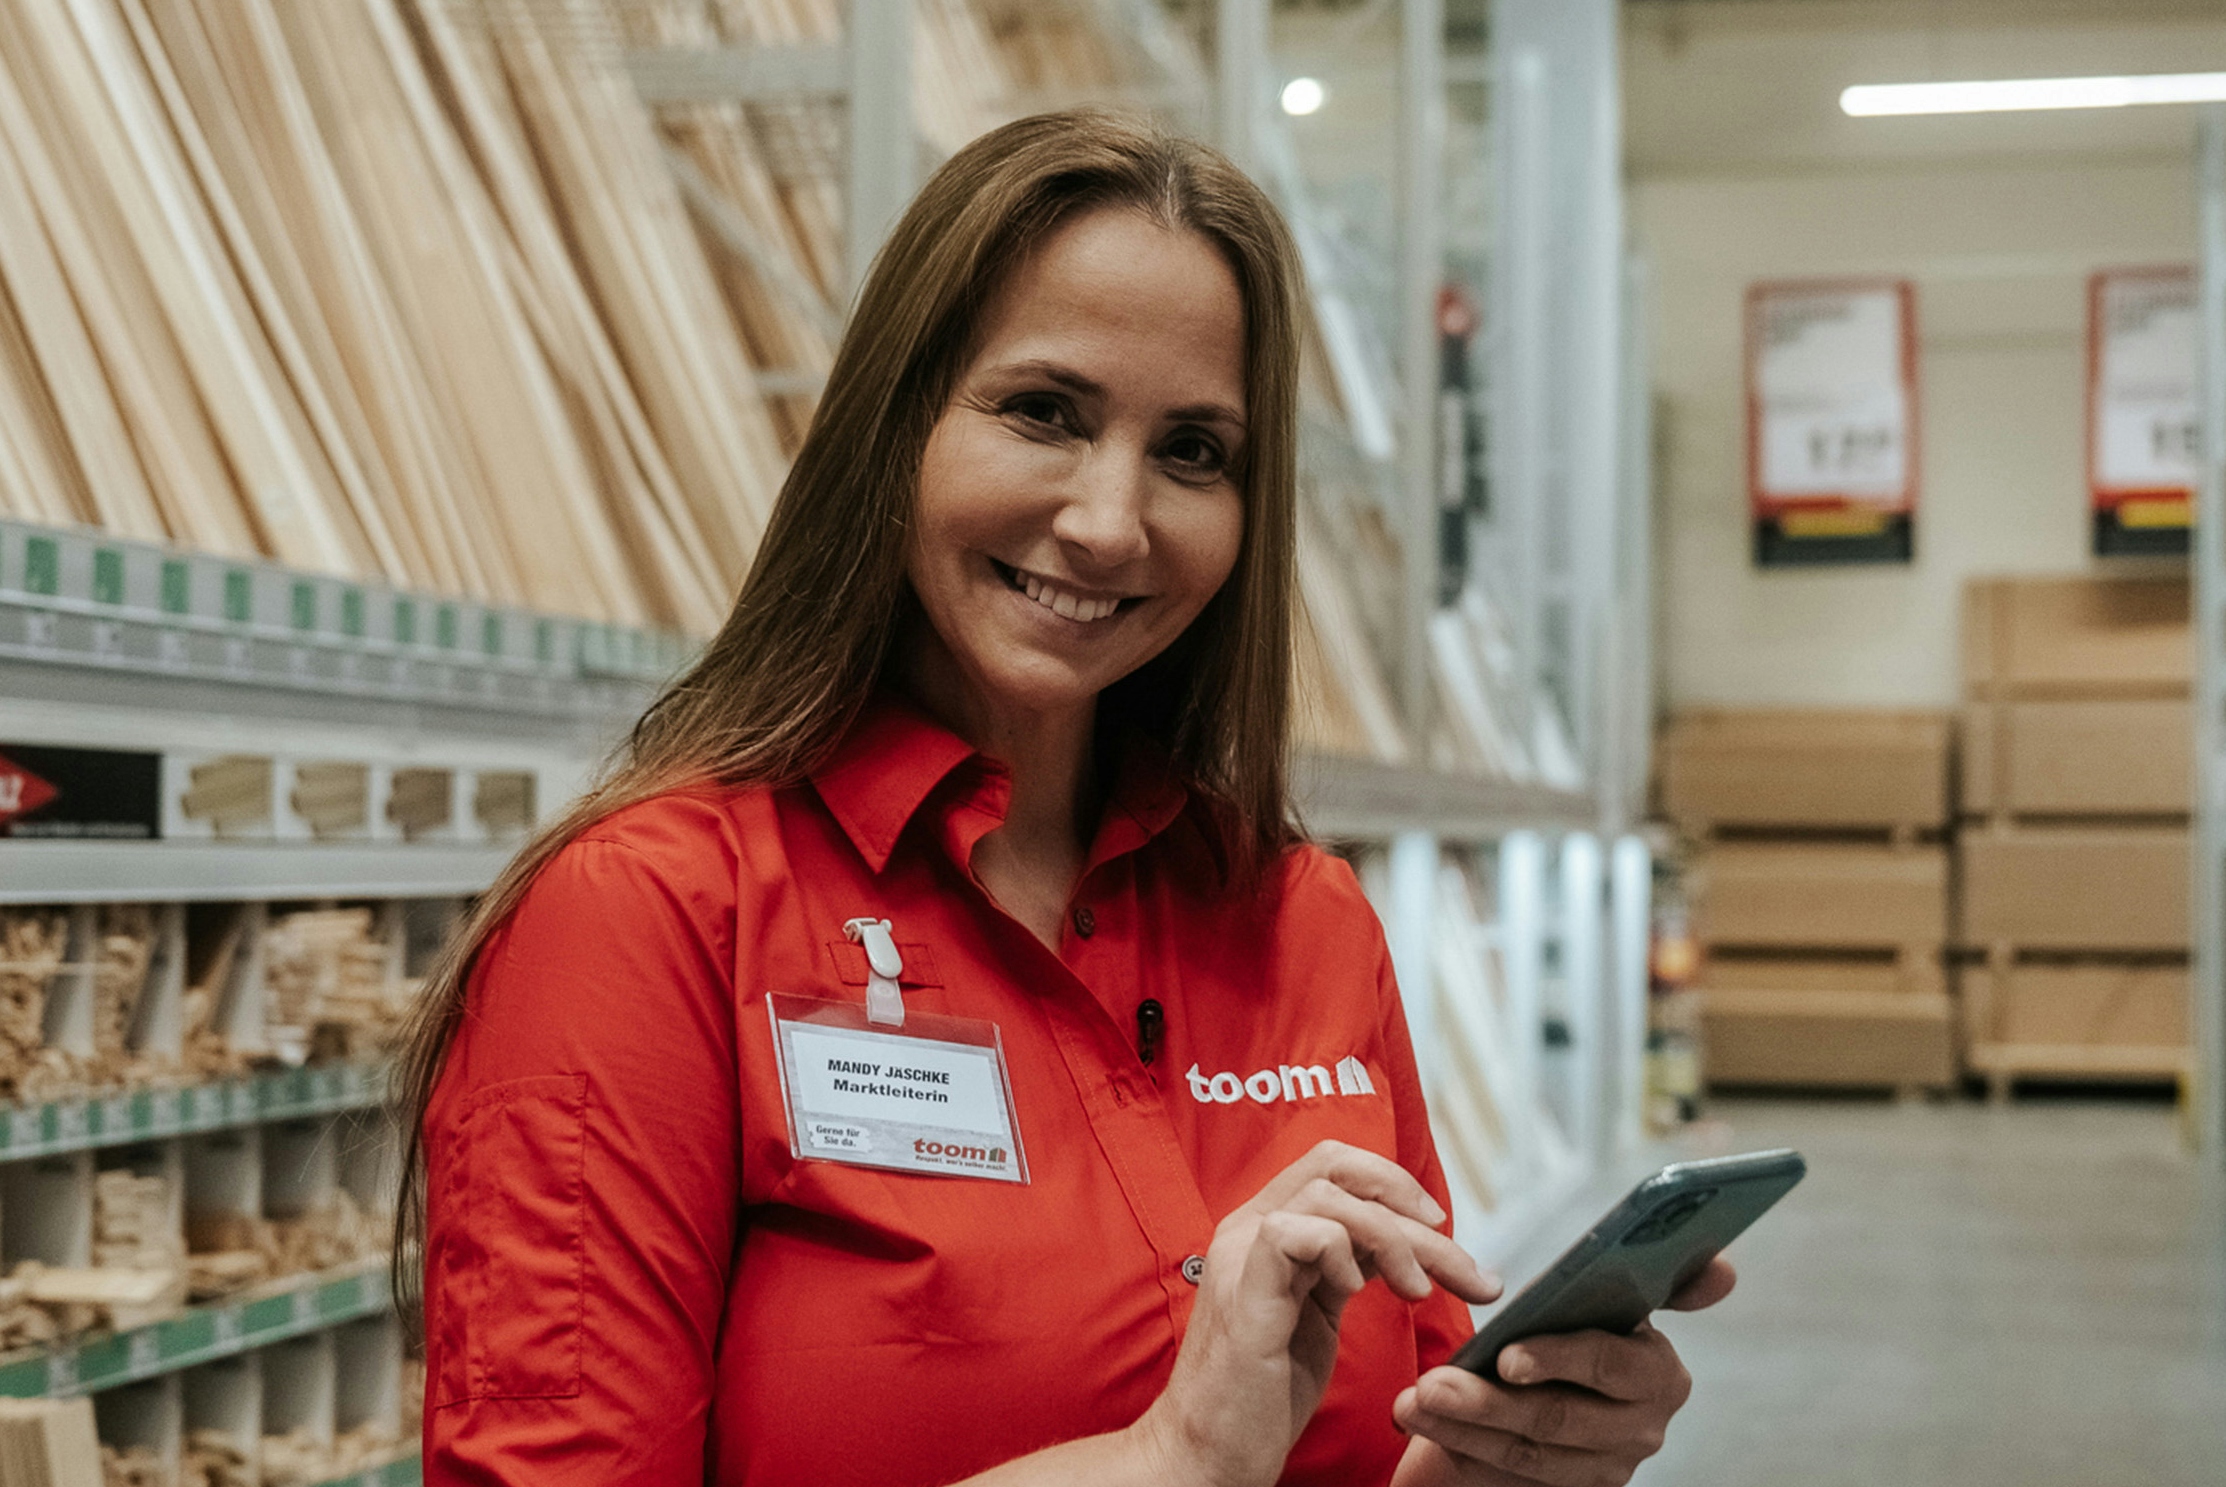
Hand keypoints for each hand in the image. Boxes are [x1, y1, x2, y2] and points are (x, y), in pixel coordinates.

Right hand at [1133, 1141, 1500, 1486]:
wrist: (1208, 1455)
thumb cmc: (1262, 1395)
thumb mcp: (1317, 1315)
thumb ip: (1345, 1268)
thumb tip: (1407, 1242)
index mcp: (1266, 1230)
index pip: (1333, 1164)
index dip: (1392, 1183)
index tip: (1438, 1228)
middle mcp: (1249, 1229)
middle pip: (1335, 1165)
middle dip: (1408, 1202)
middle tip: (1455, 1258)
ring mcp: (1241, 1257)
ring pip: (1327, 1196)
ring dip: (1392, 1238)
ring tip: (1416, 1291)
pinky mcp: (1244, 1294)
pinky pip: (1294, 1233)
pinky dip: (1340, 1252)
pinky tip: (1356, 1293)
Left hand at [1391, 1258, 1735, 1485]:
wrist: (1557, 1394)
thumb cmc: (1579, 1332)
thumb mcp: (1610, 1303)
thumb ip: (1669, 1281)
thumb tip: (1724, 1269)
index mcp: (1657, 1371)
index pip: (1609, 1363)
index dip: (1558, 1359)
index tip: (1507, 1356)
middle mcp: (1641, 1427)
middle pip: (1557, 1415)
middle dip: (1486, 1400)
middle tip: (1430, 1381)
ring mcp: (1606, 1467)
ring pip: (1527, 1451)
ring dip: (1463, 1427)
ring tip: (1413, 1403)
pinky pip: (1508, 1475)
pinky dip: (1461, 1448)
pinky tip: (1424, 1424)